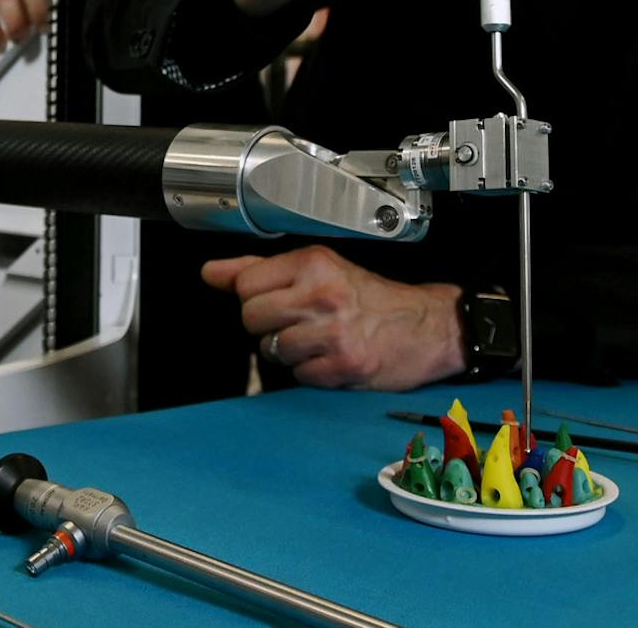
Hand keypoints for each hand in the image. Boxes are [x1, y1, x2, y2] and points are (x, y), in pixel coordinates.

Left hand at [203, 245, 464, 390]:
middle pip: (251, 318)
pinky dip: (311, 373)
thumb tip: (210, 272)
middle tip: (299, 322)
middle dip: (268, 326)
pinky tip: (332, 358)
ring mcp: (333, 332)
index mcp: (314, 262)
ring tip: (319, 340)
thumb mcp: (318, 270)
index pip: (244, 283)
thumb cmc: (370, 298)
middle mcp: (323, 293)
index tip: (280, 299)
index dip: (255, 296)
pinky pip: (298, 376)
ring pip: (271, 350)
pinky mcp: (344, 366)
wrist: (427, 328)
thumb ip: (259, 270)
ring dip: (290, 352)